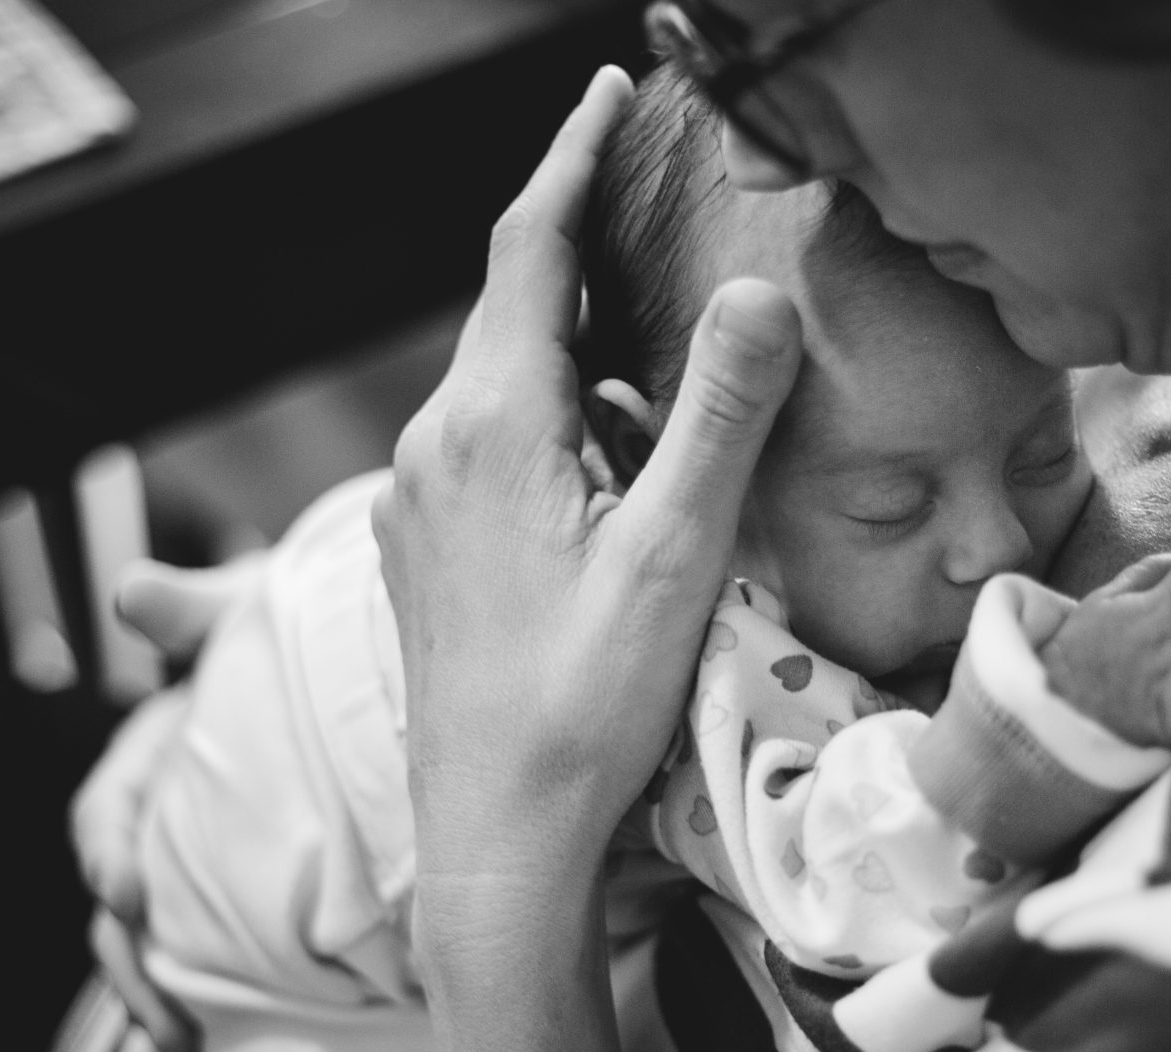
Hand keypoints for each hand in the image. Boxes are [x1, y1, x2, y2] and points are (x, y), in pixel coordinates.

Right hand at [69, 557, 259, 1051]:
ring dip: (162, 1004)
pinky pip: (221, 969)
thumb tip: (134, 591)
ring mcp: (206, 871)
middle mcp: (171, 821)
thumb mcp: (252, 614)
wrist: (360, 668)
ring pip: (160, 950)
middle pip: (122, 905)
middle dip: (131, 963)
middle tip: (160, 1014)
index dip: (107, 847)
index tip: (123, 887)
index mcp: (157, 756)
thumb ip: (199, 612)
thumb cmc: (296, 636)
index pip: (110, 808)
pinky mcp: (251, 910)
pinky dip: (218, 1011)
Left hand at [372, 67, 803, 908]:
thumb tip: (754, 287)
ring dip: (573, 352)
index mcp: (489, 426)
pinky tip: (608, 465)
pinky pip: (486, 445)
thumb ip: (717, 416)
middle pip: (513, 310)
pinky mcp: (423, 550)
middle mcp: (431, 447)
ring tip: (657, 358)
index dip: (571, 158)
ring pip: (502, 384)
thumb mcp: (673, 557)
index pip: (526, 248)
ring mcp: (415, 502)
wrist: (494, 840)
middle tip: (656, 209)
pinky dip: (548, 418)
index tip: (610, 92)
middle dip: (582, 253)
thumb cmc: (585, 708)